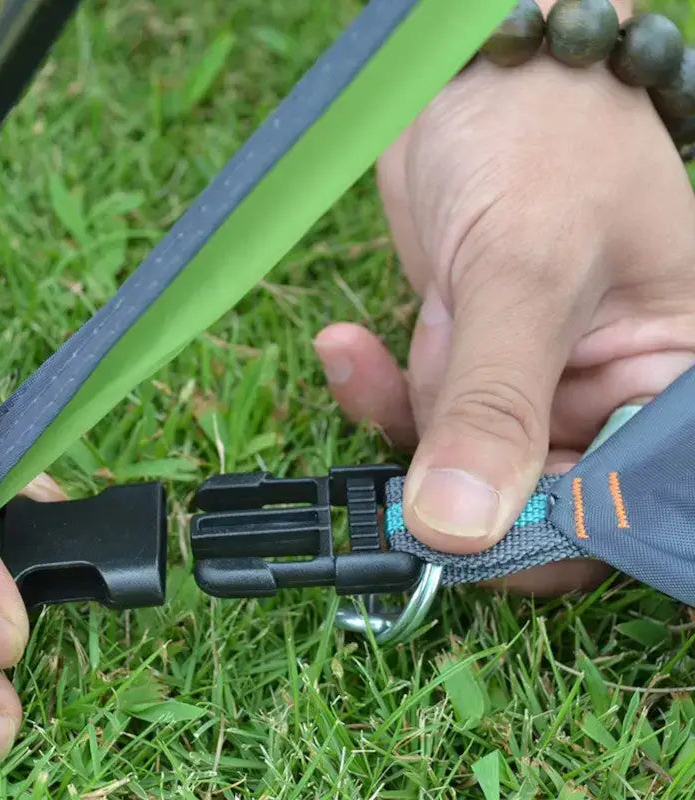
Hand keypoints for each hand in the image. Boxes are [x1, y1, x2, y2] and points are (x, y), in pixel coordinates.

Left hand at [314, 52, 694, 593]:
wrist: (481, 82)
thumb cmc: (545, 146)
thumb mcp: (525, 271)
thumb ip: (496, 402)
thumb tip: (458, 524)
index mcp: (667, 385)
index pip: (620, 506)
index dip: (547, 541)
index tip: (465, 541)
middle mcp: (604, 398)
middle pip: (530, 504)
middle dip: (453, 485)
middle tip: (396, 478)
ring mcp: (529, 386)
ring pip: (457, 464)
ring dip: (408, 418)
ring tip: (380, 347)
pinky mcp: (467, 365)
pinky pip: (415, 412)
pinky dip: (375, 388)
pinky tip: (344, 347)